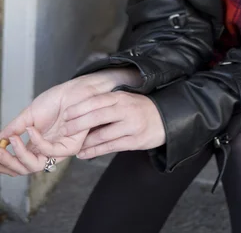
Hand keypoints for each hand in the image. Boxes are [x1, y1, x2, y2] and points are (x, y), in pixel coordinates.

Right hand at [0, 68, 139, 175]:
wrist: (74, 90)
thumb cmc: (56, 100)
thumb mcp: (29, 115)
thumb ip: (14, 129)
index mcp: (36, 145)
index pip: (18, 163)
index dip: (4, 162)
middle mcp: (47, 151)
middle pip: (24, 169)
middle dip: (8, 162)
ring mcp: (58, 151)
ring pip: (35, 166)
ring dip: (19, 154)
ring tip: (11, 140)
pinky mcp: (70, 147)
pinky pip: (49, 152)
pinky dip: (37, 142)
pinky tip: (31, 129)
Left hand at [27, 92, 165, 159]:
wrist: (165, 118)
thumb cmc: (139, 109)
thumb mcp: (125, 100)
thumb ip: (107, 105)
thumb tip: (80, 111)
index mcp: (121, 97)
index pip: (96, 100)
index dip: (79, 108)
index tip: (65, 114)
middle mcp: (126, 110)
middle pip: (97, 116)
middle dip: (78, 125)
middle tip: (64, 131)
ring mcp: (131, 126)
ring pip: (103, 135)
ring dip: (85, 142)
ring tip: (72, 147)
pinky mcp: (135, 141)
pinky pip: (111, 147)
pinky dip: (95, 151)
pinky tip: (84, 154)